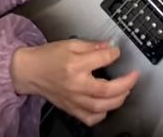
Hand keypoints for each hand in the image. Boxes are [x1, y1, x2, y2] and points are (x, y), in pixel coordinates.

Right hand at [10, 39, 138, 126]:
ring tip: (125, 91)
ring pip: (100, 107)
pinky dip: (101, 115)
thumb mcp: (70, 44)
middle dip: (125, 83)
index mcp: (75, 65)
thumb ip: (91, 46)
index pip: (102, 59)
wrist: (29, 71)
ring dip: (118, 100)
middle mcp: (75, 84)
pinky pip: (88, 118)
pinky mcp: (70, 108)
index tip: (117, 52)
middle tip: (133, 76)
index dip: (114, 54)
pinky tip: (106, 107)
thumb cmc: (47, 57)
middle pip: (106, 89)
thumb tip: (109, 47)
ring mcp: (73, 99)